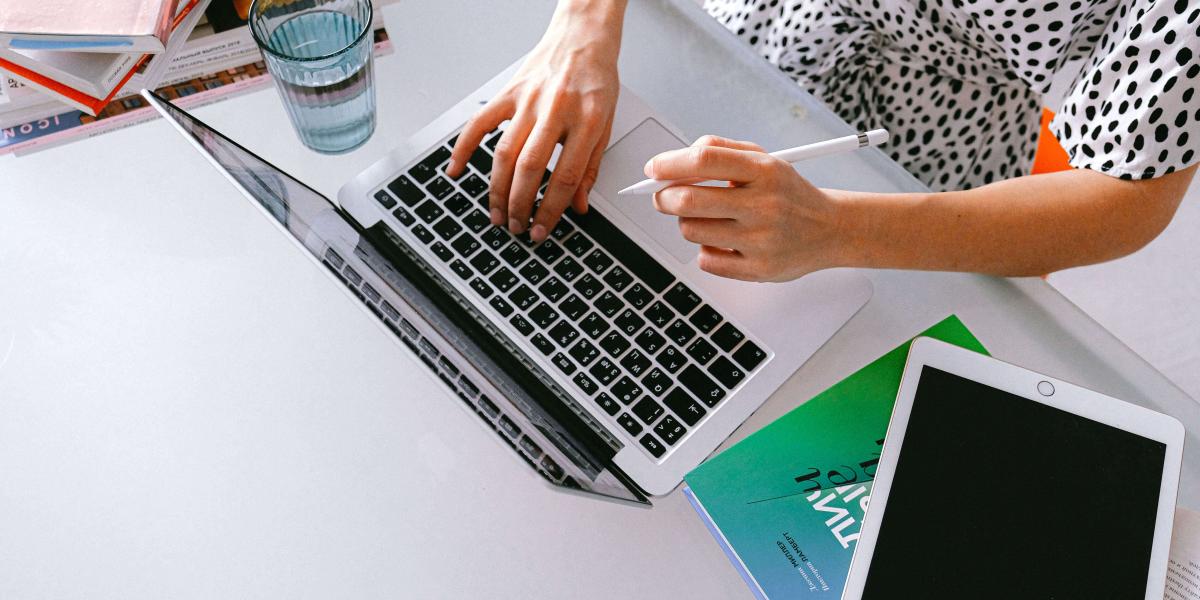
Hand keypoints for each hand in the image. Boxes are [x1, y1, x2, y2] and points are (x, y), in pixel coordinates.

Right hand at [447, 0, 625, 242]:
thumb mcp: (606, 124)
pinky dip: (464, 148)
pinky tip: (457, 170)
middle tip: (516, 227)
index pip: (564, 177)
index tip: (541, 230)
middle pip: (530, 168)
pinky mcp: (509, 92)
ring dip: (497, 189)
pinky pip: (480, 123)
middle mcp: (556, 110)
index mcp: (587, 121)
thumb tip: (578, 204)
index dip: (551, 210)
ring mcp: (529, 100)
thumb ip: (590, 167)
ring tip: (497, 213)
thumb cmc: (596, 79)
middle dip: (520, 205)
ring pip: (504, 153)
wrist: (583, 37)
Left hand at [647, 136, 847, 281]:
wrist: (830, 229)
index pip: (704, 160)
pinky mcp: (758, 269)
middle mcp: (764, 204)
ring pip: (691, 230)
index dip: (669, 164)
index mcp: (764, 170)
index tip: (652, 169)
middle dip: (662, 197)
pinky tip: (723, 241)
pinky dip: (705, 249)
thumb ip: (721, 150)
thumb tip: (677, 157)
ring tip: (704, 218)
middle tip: (660, 196)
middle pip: (688, 200)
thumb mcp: (764, 159)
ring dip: (686, 222)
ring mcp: (761, 240)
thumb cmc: (787, 192)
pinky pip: (706, 260)